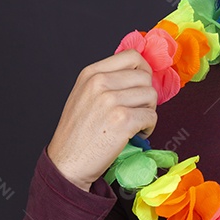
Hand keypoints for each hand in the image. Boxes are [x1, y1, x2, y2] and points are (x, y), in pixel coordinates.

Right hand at [46, 49, 158, 191]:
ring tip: (135, 123)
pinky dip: (149, 127)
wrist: (67, 163)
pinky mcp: (122, 120)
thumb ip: (107, 81)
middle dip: (146, 95)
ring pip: (151, 96)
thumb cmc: (77, 133)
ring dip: (148, 111)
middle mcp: (99, 83)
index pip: (132, 56)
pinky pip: (151, 116)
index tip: (142, 85)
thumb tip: (141, 73)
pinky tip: (135, 134)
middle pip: (145, 77)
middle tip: (137, 110)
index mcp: (91, 73)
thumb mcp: (84, 95)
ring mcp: (111, 101)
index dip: (143, 70)